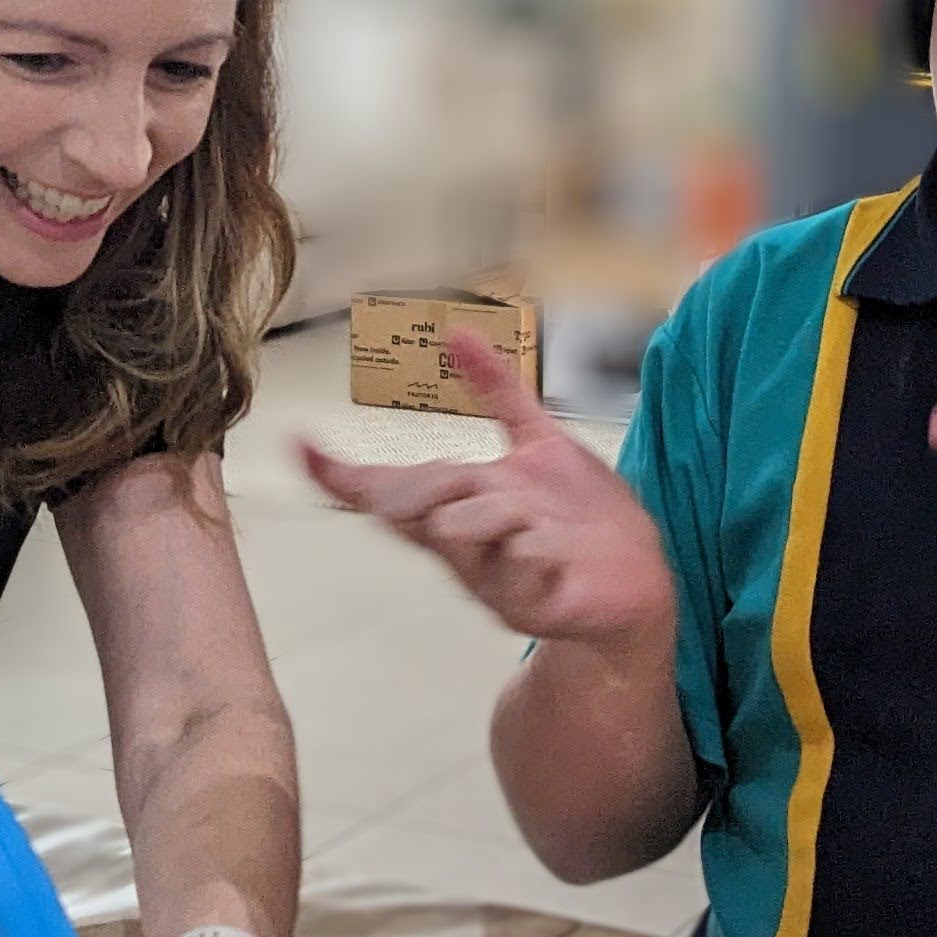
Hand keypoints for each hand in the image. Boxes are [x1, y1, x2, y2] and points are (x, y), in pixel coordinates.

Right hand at [302, 328, 675, 655]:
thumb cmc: (581, 518)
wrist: (638, 584)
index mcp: (460, 502)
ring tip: (536, 519)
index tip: (299, 445)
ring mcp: (495, 577)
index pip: (388, 487)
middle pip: (413, 506)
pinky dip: (529, 554)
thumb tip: (456, 332)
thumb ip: (496, 390)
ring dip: (495, 512)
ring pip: (459, 532)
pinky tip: (548, 550)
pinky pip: (516, 574)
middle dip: (429, 485)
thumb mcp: (540, 442)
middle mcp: (465, 543)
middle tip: (464, 479)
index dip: (342, 472)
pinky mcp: (536, 605)